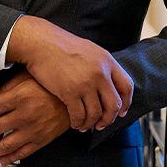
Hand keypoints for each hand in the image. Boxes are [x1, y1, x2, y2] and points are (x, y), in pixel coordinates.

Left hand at [0, 70, 69, 166]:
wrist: (76, 95)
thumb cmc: (50, 82)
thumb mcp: (27, 76)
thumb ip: (8, 87)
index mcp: (18, 97)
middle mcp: (23, 114)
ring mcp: (33, 129)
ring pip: (4, 145)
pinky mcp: (41, 139)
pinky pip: (22, 153)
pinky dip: (8, 159)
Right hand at [5, 16, 133, 131]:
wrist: (40, 42)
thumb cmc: (60, 44)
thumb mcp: (88, 48)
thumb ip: (100, 64)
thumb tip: (108, 80)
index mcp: (107, 60)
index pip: (126, 86)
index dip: (126, 103)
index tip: (121, 112)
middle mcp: (100, 72)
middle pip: (114, 104)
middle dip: (109, 118)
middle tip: (102, 124)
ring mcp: (85, 83)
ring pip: (96, 113)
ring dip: (91, 123)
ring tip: (84, 125)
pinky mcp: (69, 92)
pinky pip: (79, 115)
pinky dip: (77, 123)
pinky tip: (74, 123)